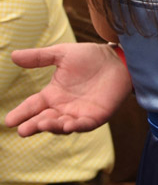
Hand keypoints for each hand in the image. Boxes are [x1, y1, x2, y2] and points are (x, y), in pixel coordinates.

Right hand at [6, 43, 133, 136]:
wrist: (118, 59)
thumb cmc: (91, 56)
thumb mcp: (62, 54)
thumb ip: (39, 57)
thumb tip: (13, 56)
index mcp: (53, 94)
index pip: (33, 106)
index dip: (21, 113)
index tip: (8, 121)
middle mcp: (63, 108)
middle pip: (44, 120)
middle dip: (33, 126)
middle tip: (21, 130)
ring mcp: (79, 114)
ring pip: (61, 125)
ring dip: (52, 126)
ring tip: (42, 124)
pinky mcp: (95, 117)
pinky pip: (83, 125)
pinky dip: (76, 127)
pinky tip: (68, 126)